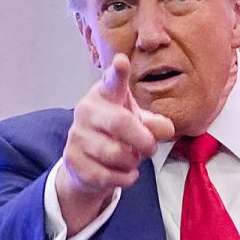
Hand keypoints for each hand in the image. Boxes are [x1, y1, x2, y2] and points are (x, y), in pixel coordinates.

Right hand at [55, 54, 173, 234]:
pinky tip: (124, 172)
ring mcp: (77, 136)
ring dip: (133, 161)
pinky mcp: (73, 160)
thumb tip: (166, 129)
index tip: (122, 61)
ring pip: (116, 154)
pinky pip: (108, 175)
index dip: (118, 73)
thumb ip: (154, 124)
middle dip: (143, 140)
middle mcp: (87, 110)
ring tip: (132, 159)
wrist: (85, 162)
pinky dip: (125, 177)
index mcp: (105, 95)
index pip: (112, 81)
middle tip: (151, 147)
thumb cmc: (116, 134)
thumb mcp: (138, 123)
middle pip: (120, 123)